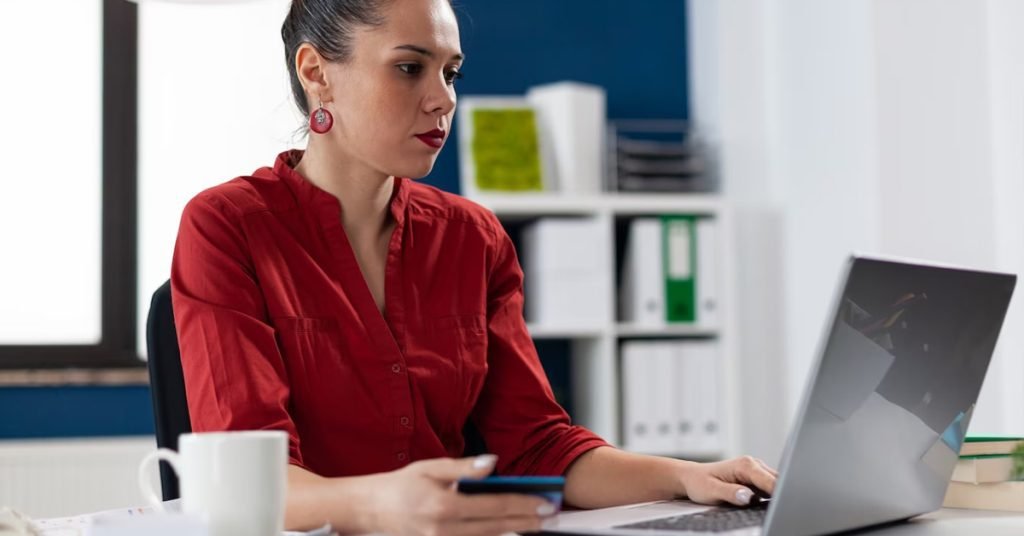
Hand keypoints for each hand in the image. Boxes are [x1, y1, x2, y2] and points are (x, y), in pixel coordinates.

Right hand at [368, 454, 556, 535]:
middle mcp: (444, 530)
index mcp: (444, 506)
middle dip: (527, 521)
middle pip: (497, 527)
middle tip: (550, 515)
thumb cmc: (400, 486)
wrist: (370, 510)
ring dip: (515, 530)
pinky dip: (493, 535)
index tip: (545, 502)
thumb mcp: (430, 468)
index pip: (494, 507)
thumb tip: (492, 464)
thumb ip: (463, 468)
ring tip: (536, 523)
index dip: (523, 505)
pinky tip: (509, 528)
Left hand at [681, 456, 777, 506]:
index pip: (771, 481)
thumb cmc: (699, 482)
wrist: (691, 478)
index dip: (780, 495)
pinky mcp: (756, 479)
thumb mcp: (711, 490)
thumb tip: (748, 497)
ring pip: (777, 484)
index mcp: (745, 465)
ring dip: (778, 496)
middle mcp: (753, 464)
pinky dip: (772, 497)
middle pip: (778, 482)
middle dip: (782, 495)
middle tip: (780, 511)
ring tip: (773, 509)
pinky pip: (770, 488)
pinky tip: (767, 506)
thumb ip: (731, 493)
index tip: (783, 506)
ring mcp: (756, 471)